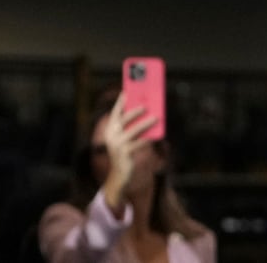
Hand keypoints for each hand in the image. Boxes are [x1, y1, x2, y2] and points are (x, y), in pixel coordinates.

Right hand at [101, 93, 158, 214]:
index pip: (115, 112)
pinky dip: (148, 138)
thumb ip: (132, 129)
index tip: (127, 91)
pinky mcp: (125, 153)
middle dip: (135, 110)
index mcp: (110, 130)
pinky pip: (139, 143)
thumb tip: (148, 118)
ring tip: (156, 118)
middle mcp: (111, 135)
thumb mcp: (125, 140)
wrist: (119, 176)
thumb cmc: (124, 155)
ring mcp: (117, 144)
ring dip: (145, 123)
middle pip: (124, 118)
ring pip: (133, 130)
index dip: (121, 102)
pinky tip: (156, 135)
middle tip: (146, 105)